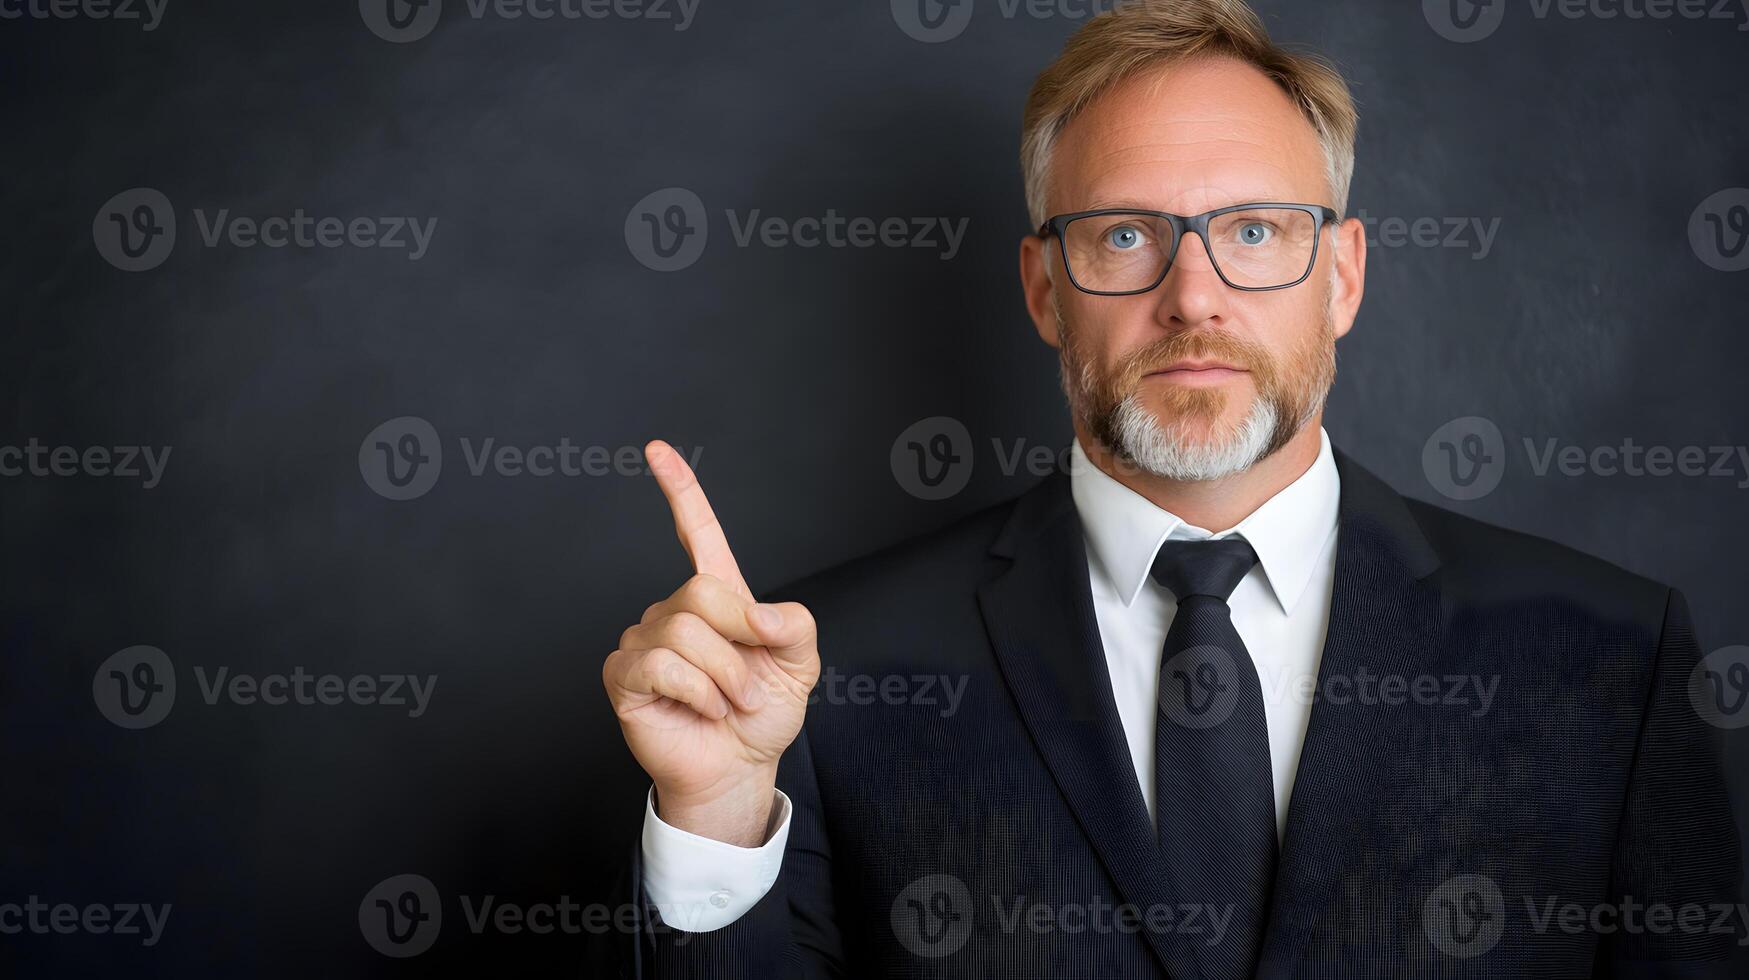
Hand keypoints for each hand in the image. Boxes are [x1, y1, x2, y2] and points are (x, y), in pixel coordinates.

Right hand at [602, 440, 820, 846]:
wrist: (738, 767)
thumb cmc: (763, 713)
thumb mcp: (801, 663)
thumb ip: (795, 624)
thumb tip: (760, 614)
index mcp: (716, 596)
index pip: (695, 532)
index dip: (679, 490)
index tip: (657, 450)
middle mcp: (674, 609)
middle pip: (701, 592)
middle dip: (739, 643)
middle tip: (749, 687)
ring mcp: (644, 639)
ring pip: (685, 634)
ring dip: (723, 679)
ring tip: (726, 704)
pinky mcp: (624, 674)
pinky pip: (662, 664)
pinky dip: (697, 693)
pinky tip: (699, 710)